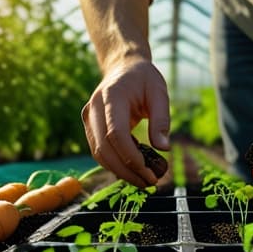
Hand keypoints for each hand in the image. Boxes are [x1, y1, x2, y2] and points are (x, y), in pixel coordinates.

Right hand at [82, 58, 170, 186]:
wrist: (123, 67)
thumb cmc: (144, 79)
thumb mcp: (159, 93)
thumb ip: (161, 120)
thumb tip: (164, 148)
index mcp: (111, 96)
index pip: (116, 133)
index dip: (130, 157)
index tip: (148, 172)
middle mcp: (94, 108)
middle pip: (104, 148)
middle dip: (126, 171)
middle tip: (149, 183)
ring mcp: (88, 117)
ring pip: (98, 153)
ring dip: (119, 171)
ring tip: (143, 180)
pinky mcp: (89, 126)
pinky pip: (99, 150)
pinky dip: (115, 163)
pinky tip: (133, 170)